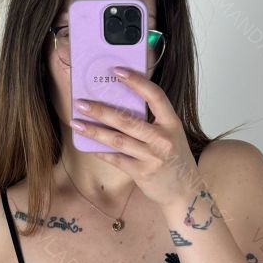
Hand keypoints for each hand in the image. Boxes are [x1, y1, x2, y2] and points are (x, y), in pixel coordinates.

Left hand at [69, 66, 200, 212]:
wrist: (185, 192)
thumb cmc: (175, 160)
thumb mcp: (171, 134)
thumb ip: (153, 120)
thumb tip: (122, 104)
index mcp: (171, 123)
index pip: (154, 95)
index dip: (136, 81)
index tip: (116, 70)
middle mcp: (162, 138)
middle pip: (127, 120)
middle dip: (101, 110)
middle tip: (81, 103)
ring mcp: (152, 157)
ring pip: (117, 140)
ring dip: (94, 131)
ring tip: (77, 123)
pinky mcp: (142, 173)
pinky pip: (117, 159)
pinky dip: (101, 152)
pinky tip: (88, 145)